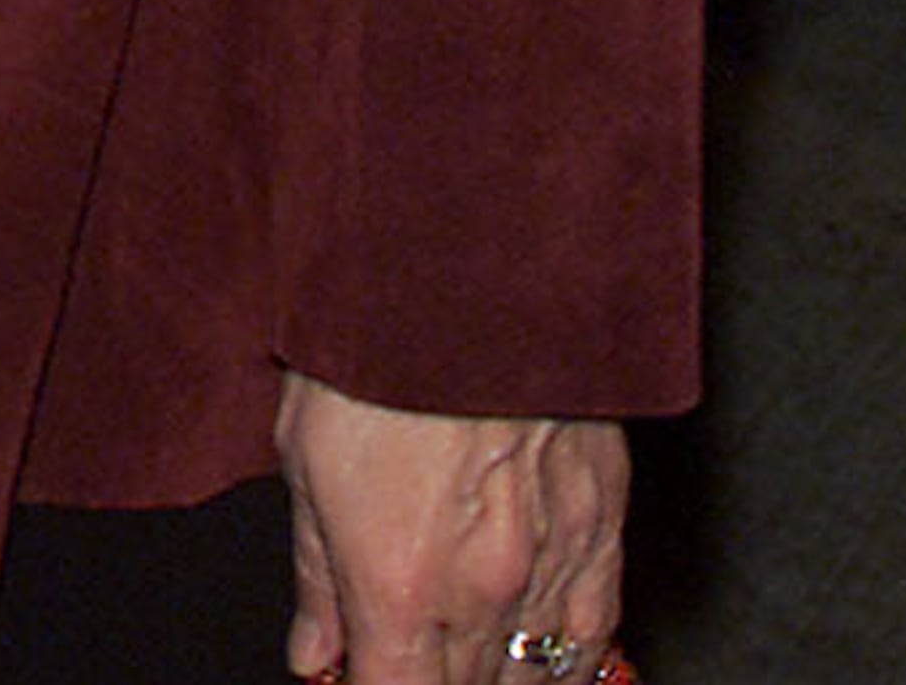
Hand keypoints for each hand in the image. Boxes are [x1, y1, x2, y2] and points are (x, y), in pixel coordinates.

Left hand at [275, 373, 625, 684]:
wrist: (465, 262)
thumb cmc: (373, 343)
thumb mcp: (304, 457)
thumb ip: (317, 575)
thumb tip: (315, 654)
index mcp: (397, 585)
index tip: (358, 674)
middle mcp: (480, 594)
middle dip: (426, 678)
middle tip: (401, 645)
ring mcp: (550, 566)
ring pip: (529, 675)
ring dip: (492, 672)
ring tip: (461, 647)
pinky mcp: (601, 528)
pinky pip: (592, 635)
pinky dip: (563, 656)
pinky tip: (538, 648)